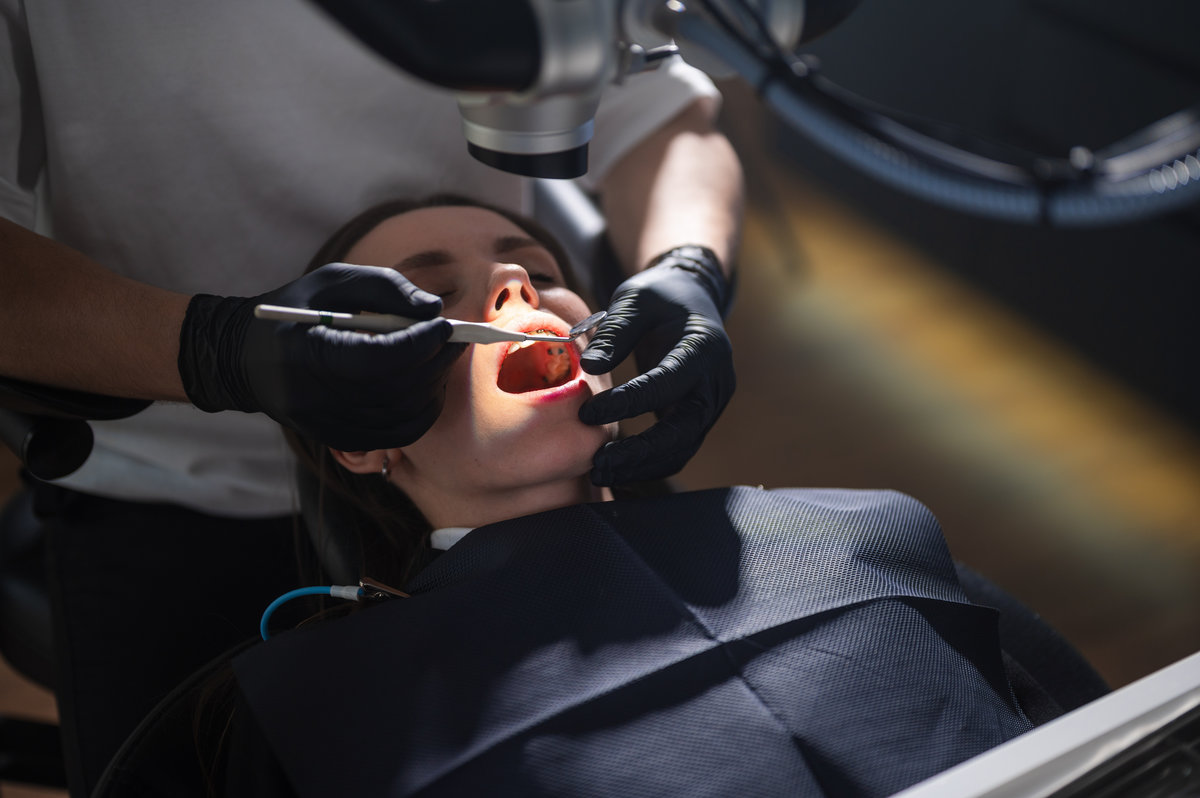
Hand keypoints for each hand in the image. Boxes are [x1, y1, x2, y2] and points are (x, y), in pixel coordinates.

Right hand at [178, 263, 465, 450]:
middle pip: (395, 390)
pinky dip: (422, 409)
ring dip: (433, 385)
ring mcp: (326, 425)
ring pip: (402, 417)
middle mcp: (314, 397)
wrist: (247, 360)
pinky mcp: (340, 440)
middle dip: (435, 362)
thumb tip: (434, 308)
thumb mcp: (332, 281)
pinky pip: (396, 434)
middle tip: (456, 338)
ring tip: (439, 357)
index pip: (376, 359)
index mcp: (305, 352)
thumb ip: (385, 287)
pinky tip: (425, 383)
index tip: (445, 325)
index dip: (418, 344)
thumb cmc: (298, 310)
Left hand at [579, 246, 734, 484]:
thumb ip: (615, 332)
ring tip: (599, 471)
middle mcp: (715, 382)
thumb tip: (589, 366)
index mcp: (703, 347)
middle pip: (682, 431)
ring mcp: (710, 404)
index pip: (665, 384)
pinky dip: (648, 464)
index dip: (627, 403)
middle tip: (597, 462)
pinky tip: (615, 469)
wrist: (691, 299)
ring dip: (641, 466)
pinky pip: (677, 449)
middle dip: (639, 453)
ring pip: (681, 449)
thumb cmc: (660, 296)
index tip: (587, 414)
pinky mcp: (697, 418)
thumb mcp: (635, 299)